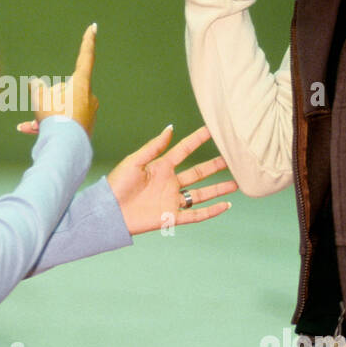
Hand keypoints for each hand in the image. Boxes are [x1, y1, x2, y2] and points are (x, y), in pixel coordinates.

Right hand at [19, 23, 97, 136]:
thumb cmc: (54, 118)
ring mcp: (88, 113)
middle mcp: (88, 97)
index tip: (93, 27)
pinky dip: (48, 124)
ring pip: (61, 108)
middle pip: (64, 91)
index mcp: (82, 84)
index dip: (88, 41)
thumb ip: (38, 88)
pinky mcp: (83, 128)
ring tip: (38, 124)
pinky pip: (63, 122)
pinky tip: (25, 128)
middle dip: (51, 99)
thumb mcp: (40, 98)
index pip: (85, 57)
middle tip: (46, 112)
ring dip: (48, 114)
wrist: (65, 148)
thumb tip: (37, 84)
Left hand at [105, 124, 236, 233]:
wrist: (108, 212)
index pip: (184, 150)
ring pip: (201, 193)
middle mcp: (170, 183)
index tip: (212, 129)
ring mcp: (172, 200)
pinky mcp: (171, 217)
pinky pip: (196, 214)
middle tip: (233, 157)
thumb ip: (154, 147)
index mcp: (160, 167)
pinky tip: (226, 205)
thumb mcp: (134, 161)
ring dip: (218, 188)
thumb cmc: (116, 185)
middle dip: (215, 165)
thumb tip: (170, 128)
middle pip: (198, 172)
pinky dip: (212, 211)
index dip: (197, 140)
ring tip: (237, 183)